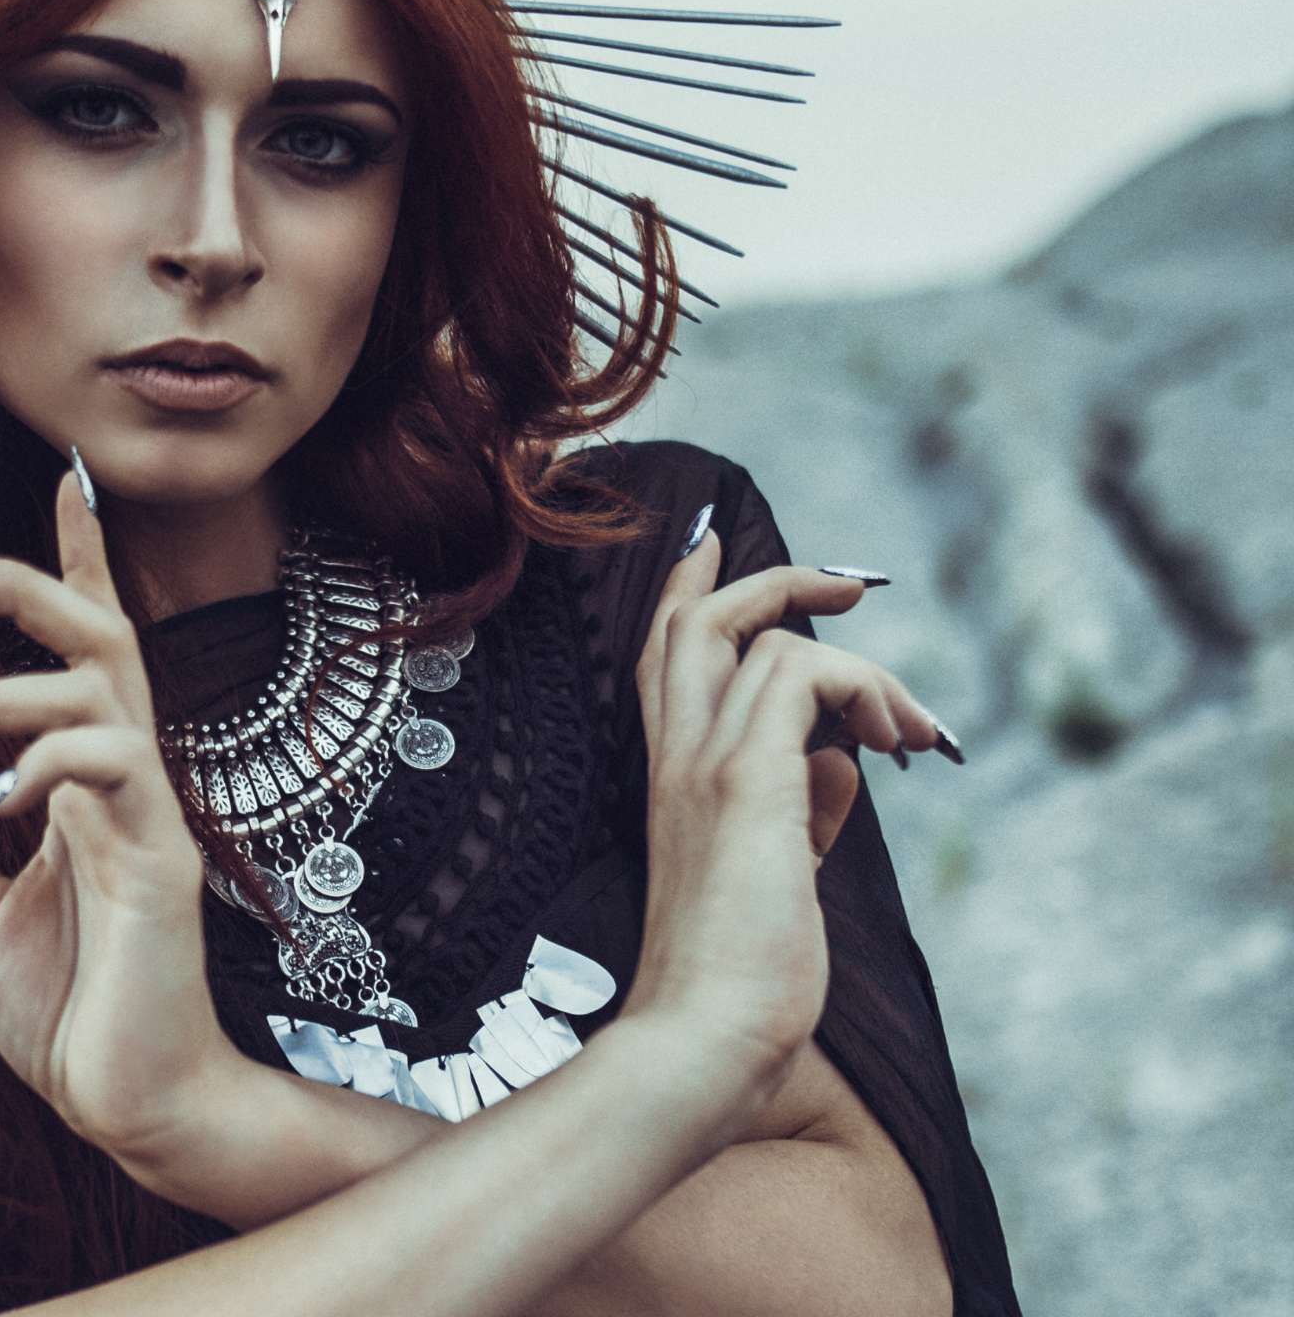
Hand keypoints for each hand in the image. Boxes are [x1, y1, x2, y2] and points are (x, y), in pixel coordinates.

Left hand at [0, 468, 237, 1163]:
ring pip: (98, 688)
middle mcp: (127, 775)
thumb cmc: (61, 1005)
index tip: (65, 480)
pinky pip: (110, 769)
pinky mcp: (161, 859)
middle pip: (101, 634)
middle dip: (26, 581)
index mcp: (87, 778)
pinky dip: (42, 764)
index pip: (87, 646)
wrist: (128, 1103)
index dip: (77, 559)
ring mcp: (150, 811)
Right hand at [618, 531, 943, 1109]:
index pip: (665, 653)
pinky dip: (860, 688)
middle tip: (846, 580)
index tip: (708, 543)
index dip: (689, 589)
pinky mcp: (748, 777)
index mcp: (675, 773)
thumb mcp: (778, 871)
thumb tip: (842, 765)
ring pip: (756, 632)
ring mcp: (704, 760)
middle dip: (771, 578)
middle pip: (697, 619)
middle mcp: (677, 753)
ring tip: (909, 725)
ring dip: (854, 660)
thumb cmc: (740, 971)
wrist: (705, 1032)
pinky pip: (803, 673)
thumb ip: (801, 808)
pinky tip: (894, 743)